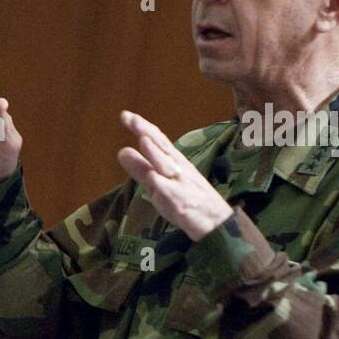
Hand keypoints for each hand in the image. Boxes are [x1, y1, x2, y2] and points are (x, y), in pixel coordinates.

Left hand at [116, 110, 232, 241]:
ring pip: (167, 166)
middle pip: (162, 147)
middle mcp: (179, 168)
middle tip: (130, 118)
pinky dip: (162, 184)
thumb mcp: (160, 182)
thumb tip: (122, 151)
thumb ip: (141, 168)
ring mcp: (181, 184)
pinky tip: (154, 178)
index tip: (126, 115)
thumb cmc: (187, 200)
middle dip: (147, 132)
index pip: (158, 140)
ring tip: (143, 138)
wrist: (216, 222)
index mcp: (174, 162)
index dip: (143, 127)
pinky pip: (171, 192)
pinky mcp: (181, 202)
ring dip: (156, 153)